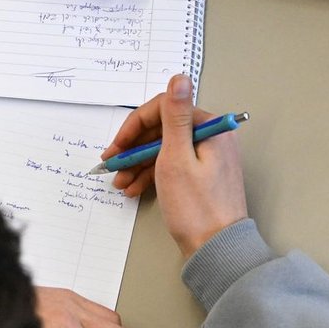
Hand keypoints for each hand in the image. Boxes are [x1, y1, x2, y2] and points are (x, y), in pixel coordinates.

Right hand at [103, 74, 247, 256]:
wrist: (216, 250)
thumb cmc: (197, 208)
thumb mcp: (176, 158)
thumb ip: (174, 117)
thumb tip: (179, 78)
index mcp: (209, 128)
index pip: (163, 111)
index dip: (134, 126)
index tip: (115, 146)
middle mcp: (211, 138)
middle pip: (162, 131)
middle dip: (134, 148)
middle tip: (112, 165)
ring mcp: (207, 158)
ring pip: (164, 150)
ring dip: (138, 164)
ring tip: (119, 182)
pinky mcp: (202, 176)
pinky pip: (172, 166)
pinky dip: (152, 175)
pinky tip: (133, 188)